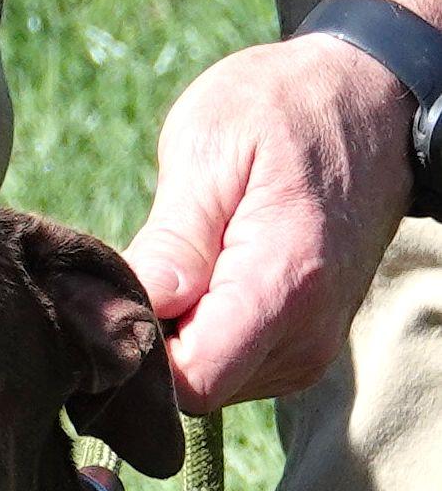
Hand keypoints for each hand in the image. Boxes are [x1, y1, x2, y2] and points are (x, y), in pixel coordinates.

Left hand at [125, 34, 414, 410]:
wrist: (371, 100)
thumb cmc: (284, 109)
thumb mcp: (211, 148)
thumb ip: (171, 242)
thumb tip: (135, 314)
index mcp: (285, 286)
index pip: (190, 383)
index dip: (139, 355)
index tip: (118, 304)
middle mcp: (305, 337)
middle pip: (192, 390)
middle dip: (154, 344)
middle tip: (149, 271)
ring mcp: (307, 352)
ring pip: (206, 385)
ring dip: (178, 338)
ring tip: (188, 265)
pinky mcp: (299, 355)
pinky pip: (227, 370)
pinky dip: (201, 337)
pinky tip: (206, 283)